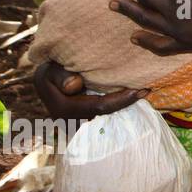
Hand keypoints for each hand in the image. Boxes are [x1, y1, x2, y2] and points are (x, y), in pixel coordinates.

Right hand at [31, 61, 145, 121]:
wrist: (44, 80)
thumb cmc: (49, 70)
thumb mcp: (48, 69)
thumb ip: (59, 76)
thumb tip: (74, 85)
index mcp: (63, 108)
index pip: (98, 107)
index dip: (121, 100)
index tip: (140, 90)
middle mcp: (71, 120)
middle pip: (105, 114)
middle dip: (126, 103)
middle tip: (147, 91)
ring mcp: (77, 122)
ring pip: (105, 116)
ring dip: (124, 104)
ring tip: (143, 92)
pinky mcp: (84, 119)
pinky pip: (103, 114)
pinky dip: (117, 104)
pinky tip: (132, 94)